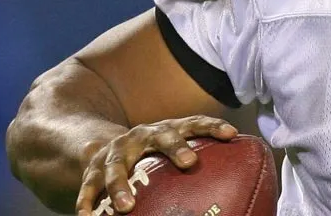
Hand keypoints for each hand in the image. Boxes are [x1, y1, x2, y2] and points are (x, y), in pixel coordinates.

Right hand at [75, 115, 237, 215]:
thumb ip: (195, 158)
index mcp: (163, 130)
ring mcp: (115, 153)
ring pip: (117, 167)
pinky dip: (87, 201)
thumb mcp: (170, 150)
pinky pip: (88, 187)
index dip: (213, 126)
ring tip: (127, 207)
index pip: (192, 123)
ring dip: (120, 186)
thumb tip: (244, 178)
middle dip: (176, 147)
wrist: (100, 146)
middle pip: (160, 136)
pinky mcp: (92, 171)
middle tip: (191, 163)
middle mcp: (140, 136)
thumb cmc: (149, 155)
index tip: (232, 134)